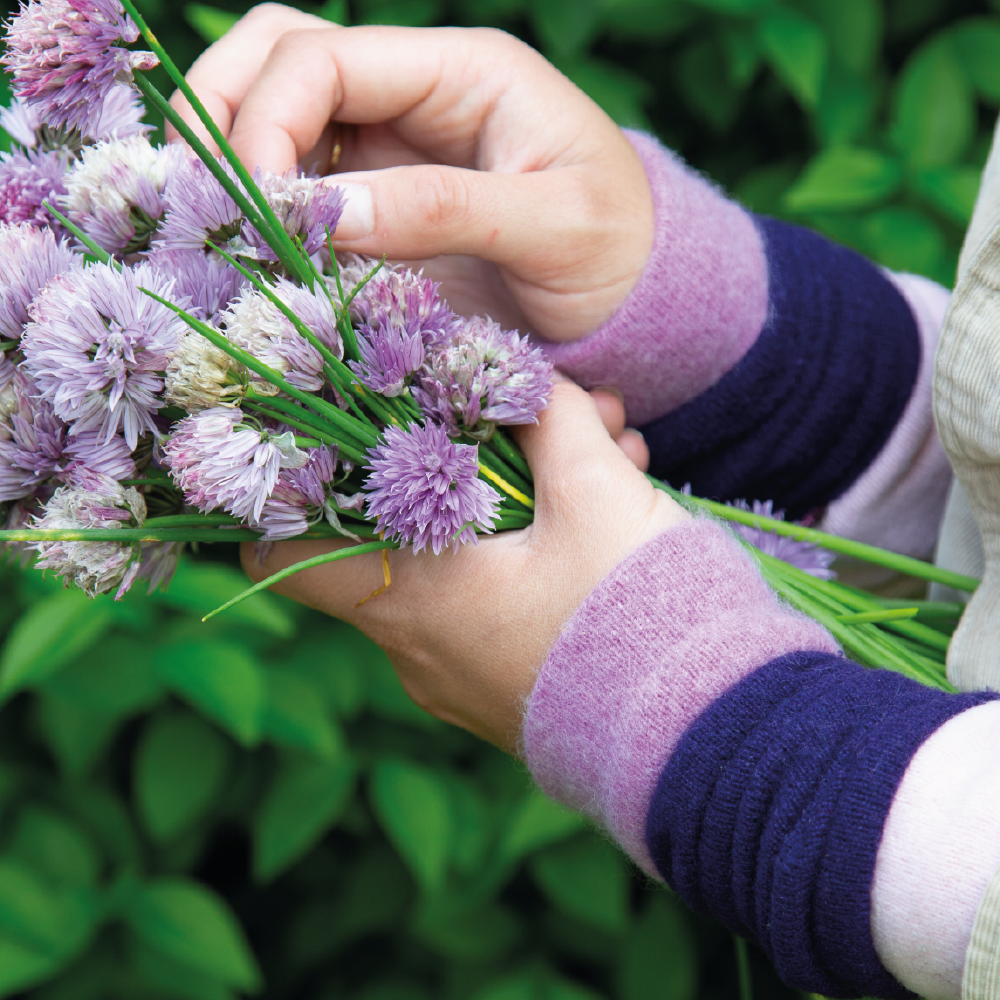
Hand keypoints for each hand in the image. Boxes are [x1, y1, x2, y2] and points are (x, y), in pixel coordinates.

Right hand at [170, 4, 653, 341]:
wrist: (632, 296)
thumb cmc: (616, 252)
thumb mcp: (554, 228)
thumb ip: (446, 210)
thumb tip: (325, 211)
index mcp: (462, 70)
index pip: (324, 58)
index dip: (268, 121)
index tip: (262, 208)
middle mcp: (414, 93)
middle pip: (278, 57)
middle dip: (224, 117)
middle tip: (201, 202)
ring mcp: (391, 146)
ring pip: (274, 114)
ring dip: (231, 162)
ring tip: (216, 230)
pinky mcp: (381, 201)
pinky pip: (299, 185)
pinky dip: (265, 210)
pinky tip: (257, 255)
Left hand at [241, 382, 685, 751]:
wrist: (711, 740)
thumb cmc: (638, 612)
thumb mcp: (597, 491)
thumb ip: (549, 420)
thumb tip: (522, 382)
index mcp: (410, 597)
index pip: (276, 547)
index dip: (287, 486)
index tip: (332, 433)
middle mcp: (417, 646)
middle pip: (397, 531)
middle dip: (461, 459)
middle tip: (539, 421)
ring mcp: (461, 674)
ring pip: (462, 561)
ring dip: (519, 500)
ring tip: (610, 455)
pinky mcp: (507, 688)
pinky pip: (497, 603)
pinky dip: (535, 553)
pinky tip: (611, 515)